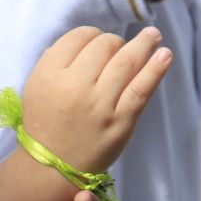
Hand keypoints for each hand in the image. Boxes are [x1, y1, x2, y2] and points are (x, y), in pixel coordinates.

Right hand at [21, 26, 170, 172]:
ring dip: (144, 44)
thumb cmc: (46, 121)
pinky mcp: (121, 122)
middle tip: (119, 46)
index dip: (92, 34)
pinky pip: (142, 89)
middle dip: (114, 41)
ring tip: (154, 34)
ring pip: (126, 62)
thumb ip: (53, 59)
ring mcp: (100, 105)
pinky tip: (165, 54)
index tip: (97, 40)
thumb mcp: (35, 85)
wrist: (52, 166)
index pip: (78, 37)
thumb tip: (85, 39)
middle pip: (104, 46)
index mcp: (50, 74)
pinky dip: (156, 69)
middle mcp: (75, 86)